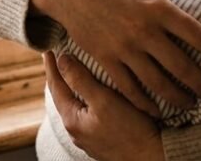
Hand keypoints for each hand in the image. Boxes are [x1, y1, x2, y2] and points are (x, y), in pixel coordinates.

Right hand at [31, 0, 200, 114]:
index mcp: (157, 6)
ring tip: (191, 105)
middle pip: (181, 66)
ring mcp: (123, 48)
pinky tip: (156, 110)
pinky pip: (128, 88)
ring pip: (157, 83)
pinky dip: (145, 103)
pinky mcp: (105, 59)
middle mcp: (143, 31)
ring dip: (177, 99)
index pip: (197, 35)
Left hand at [45, 51, 164, 160]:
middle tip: (57, 58)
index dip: (52, 67)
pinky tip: (92, 95)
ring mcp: (88, 137)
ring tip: (72, 73)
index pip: (56, 87)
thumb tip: (62, 59)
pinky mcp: (101, 139)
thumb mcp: (104, 100)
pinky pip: (87, 114)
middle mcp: (76, 131)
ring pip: (75, 106)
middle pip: (63, 98)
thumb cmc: (131, 131)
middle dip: (60, 77)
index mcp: (72, 120)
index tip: (47, 50)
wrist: (153, 157)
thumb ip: (81, 80)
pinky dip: (85, 99)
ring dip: (73, 88)